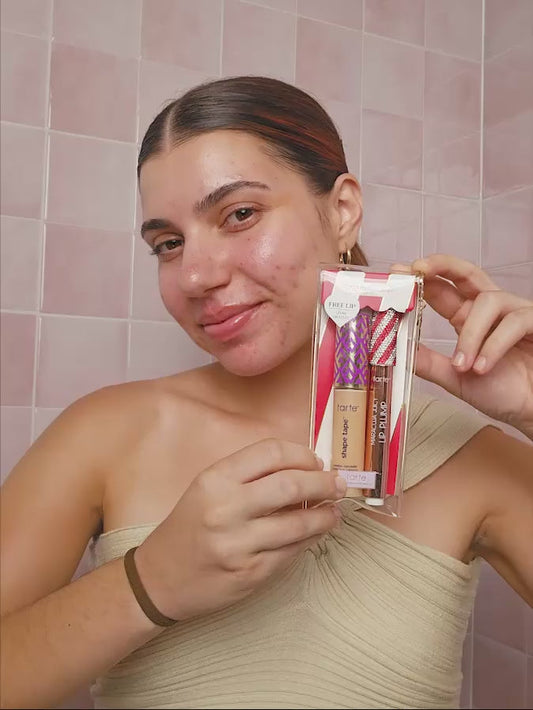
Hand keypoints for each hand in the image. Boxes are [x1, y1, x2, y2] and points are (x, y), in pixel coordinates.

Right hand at [134, 439, 344, 621]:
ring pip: (299, 522)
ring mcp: (239, 544)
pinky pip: (292, 551)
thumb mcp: (208, 489)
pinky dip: (311, 538)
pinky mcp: (251, 574)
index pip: (271, 453)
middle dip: (324, 482)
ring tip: (334, 511)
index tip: (315, 461)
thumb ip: (249, 477)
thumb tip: (304, 470)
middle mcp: (225, 508)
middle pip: (291, 485)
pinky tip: (316, 532)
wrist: (160, 578)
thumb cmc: (189, 526)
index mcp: (215, 479)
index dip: (301, 454)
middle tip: (338, 483)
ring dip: (326, 515)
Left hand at [394, 254, 532, 437]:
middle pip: (467, 273)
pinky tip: (483, 368)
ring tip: (464, 366)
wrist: (530, 410)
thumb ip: (428, 363)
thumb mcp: (455, 378)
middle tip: (417, 268)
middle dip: (441, 265)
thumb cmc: (502, 392)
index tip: (398, 271)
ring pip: (487, 303)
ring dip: (471, 336)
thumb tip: (394, 350)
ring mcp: (515, 312)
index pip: (442, 290)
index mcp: (468, 317)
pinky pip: (514, 322)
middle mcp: (490, 309)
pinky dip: (493, 346)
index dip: (421, 278)